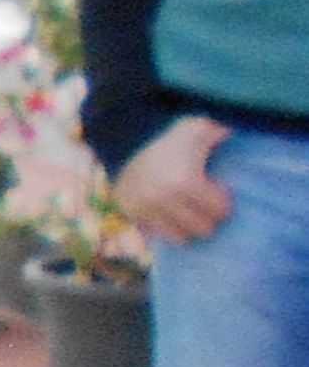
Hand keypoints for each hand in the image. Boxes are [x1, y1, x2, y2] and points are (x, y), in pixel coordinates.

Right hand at [116, 115, 231, 245]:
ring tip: (189, 212)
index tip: (218, 190)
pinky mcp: (133, 216)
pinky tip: (171, 215)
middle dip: (209, 218)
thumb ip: (221, 130)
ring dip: (189, 227)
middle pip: (202, 228)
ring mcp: (146, 210)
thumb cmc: (172, 138)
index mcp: (185, 181)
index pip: (219, 210)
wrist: (126, 143)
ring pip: (181, 237)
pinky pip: (159, 235)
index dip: (224, 202)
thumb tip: (240, 129)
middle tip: (206, 205)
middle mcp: (164, 200)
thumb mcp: (198, 128)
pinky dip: (169, 229)